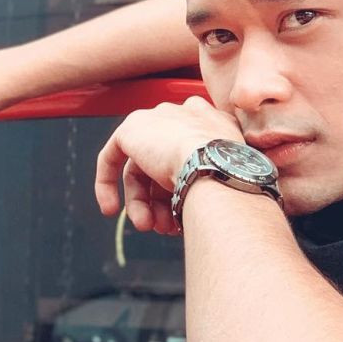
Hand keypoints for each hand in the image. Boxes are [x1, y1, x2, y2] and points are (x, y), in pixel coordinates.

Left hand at [95, 96, 243, 233]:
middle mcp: (183, 114)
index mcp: (212, 121)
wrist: (216, 166)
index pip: (188, 153)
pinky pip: (113, 156)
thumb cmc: (234, 181)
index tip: (183, 208)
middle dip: (161, 200)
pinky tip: (111, 209)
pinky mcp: (131, 128)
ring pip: (141, 167)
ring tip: (150, 226)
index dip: (182, 184)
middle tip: (164, 227)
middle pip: (163, 162)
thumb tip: (202, 202)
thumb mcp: (231, 176)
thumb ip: (213, 178)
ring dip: (143, 203)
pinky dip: (108, 184)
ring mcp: (156, 118)